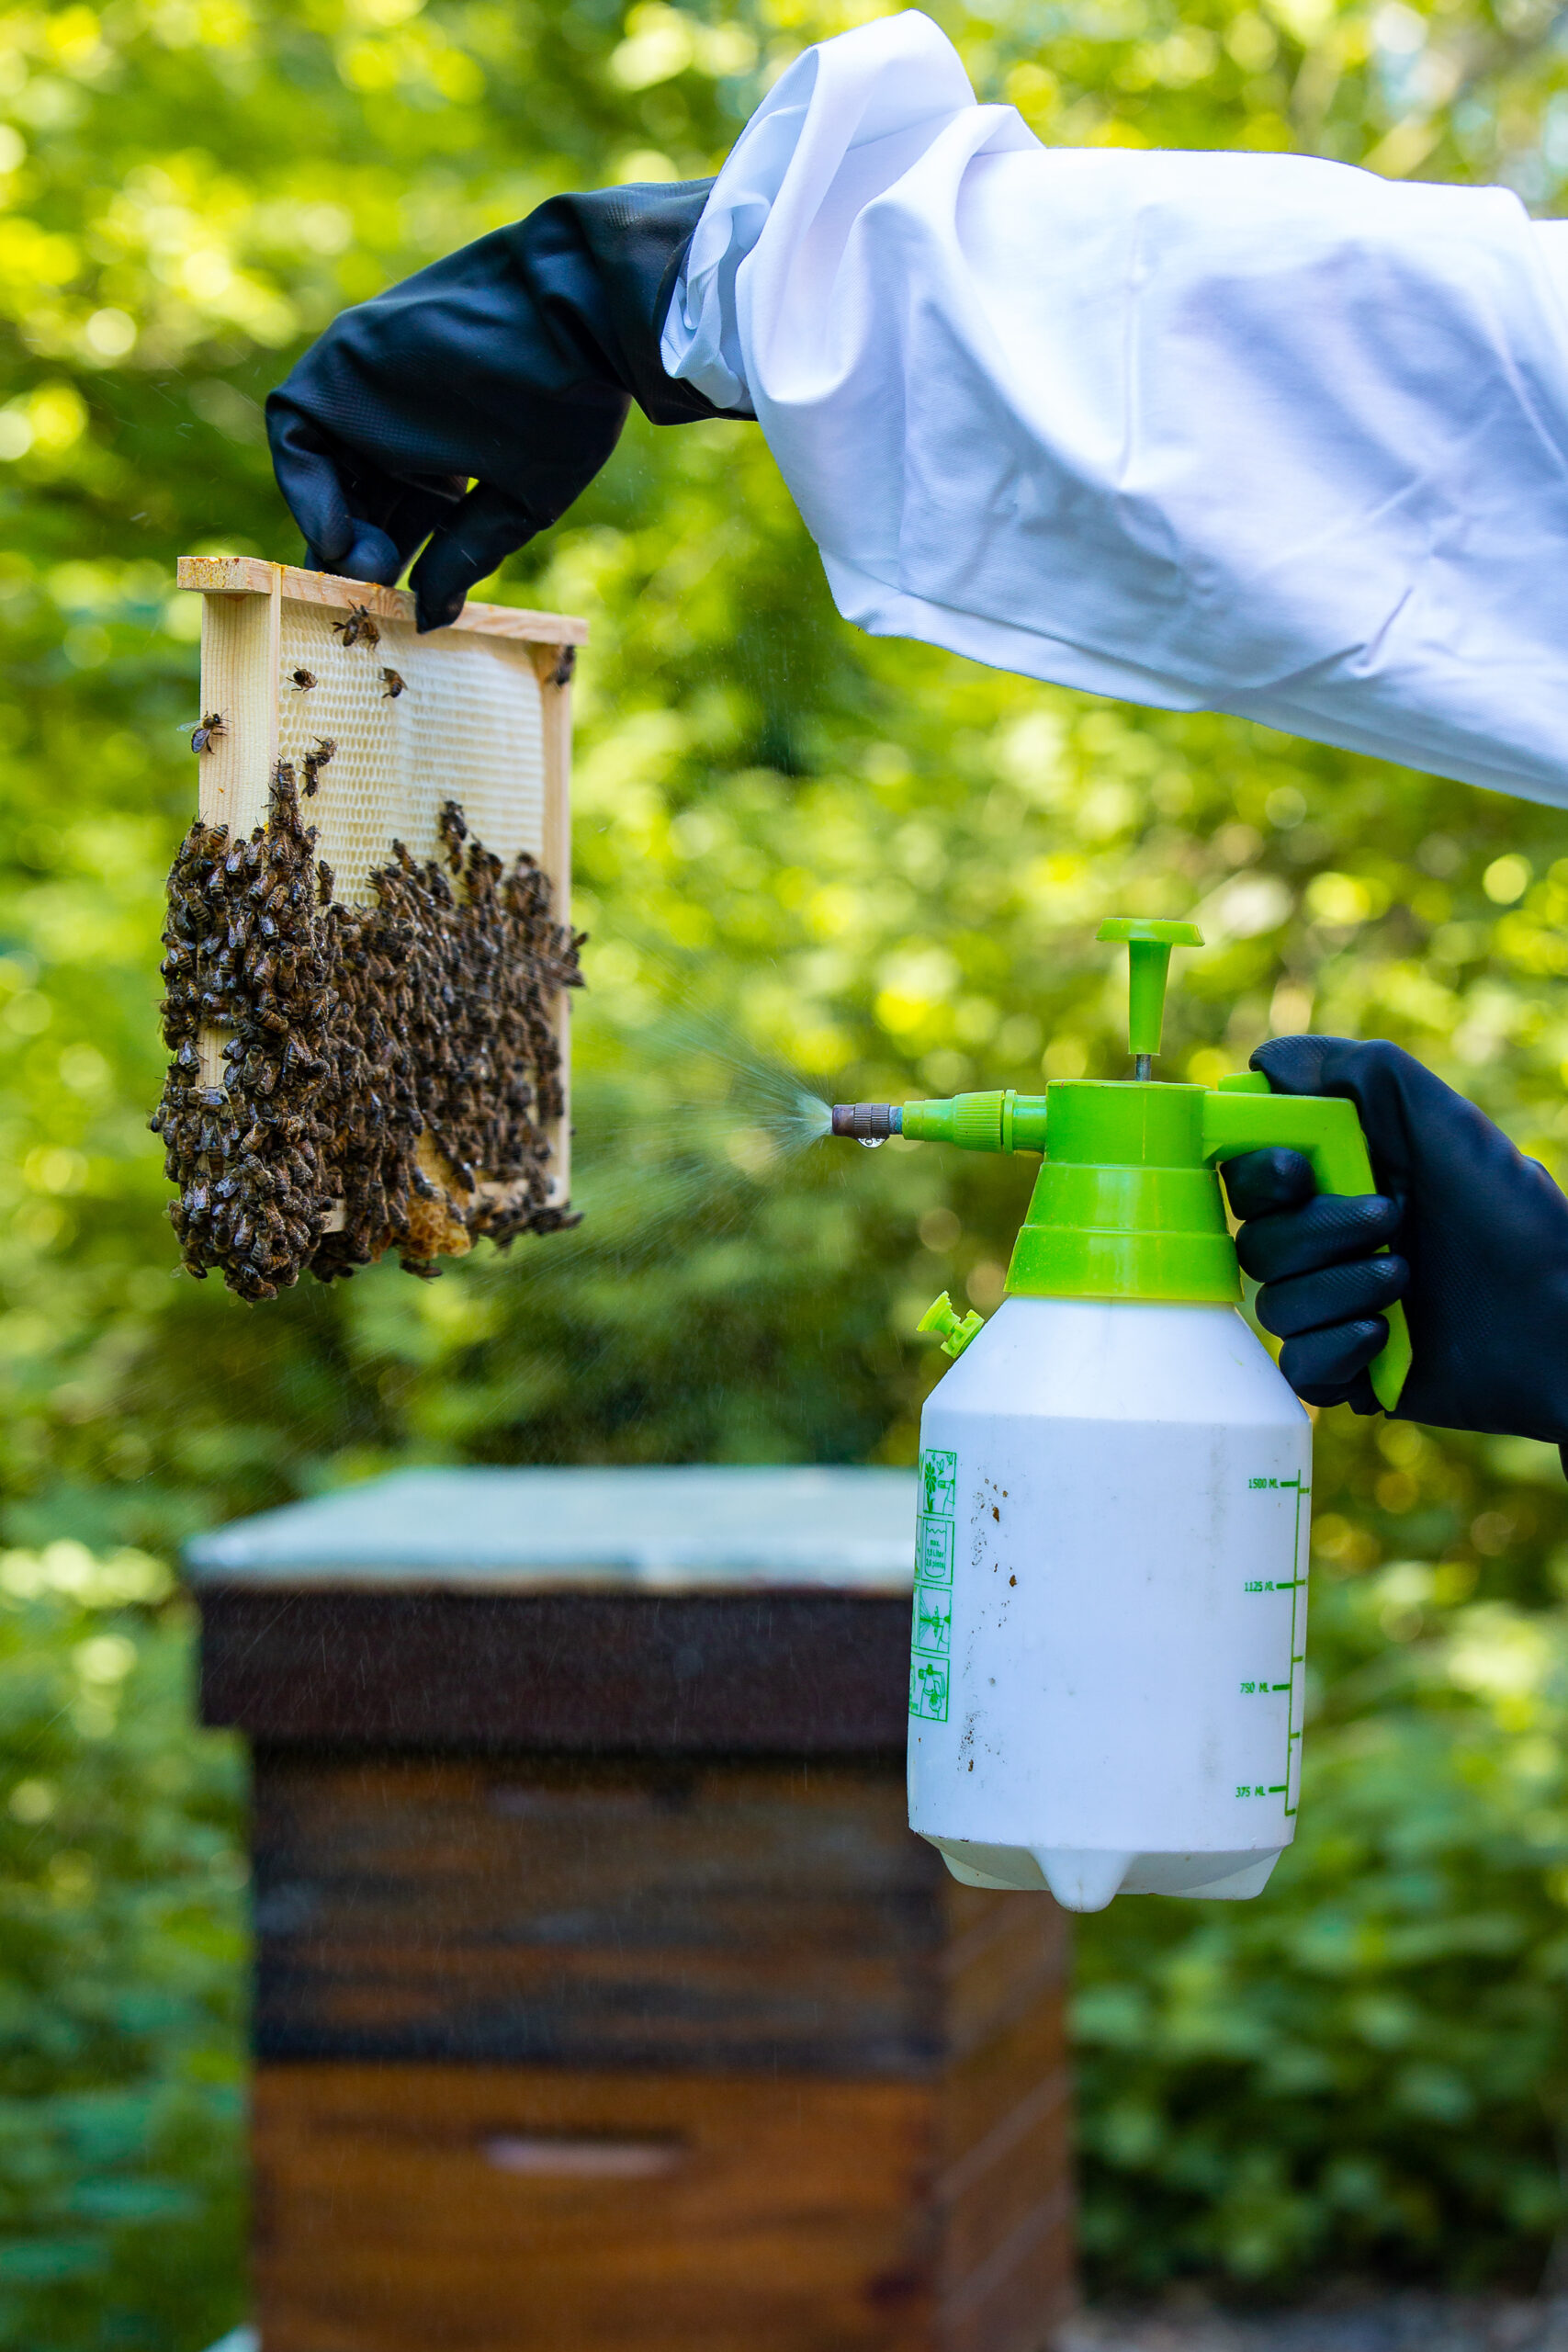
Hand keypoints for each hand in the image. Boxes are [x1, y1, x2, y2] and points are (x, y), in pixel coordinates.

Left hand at [266, 181, 729, 630]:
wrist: (580, 311)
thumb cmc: (568, 404)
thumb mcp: (518, 498)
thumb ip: (466, 554)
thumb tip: (431, 619)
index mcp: (440, 458)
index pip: (394, 521)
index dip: (391, 563)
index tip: (403, 598)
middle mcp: (393, 424)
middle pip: (353, 503)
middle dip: (357, 555)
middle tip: (373, 593)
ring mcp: (364, 391)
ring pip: (321, 473)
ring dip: (332, 529)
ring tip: (362, 568)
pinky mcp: (342, 360)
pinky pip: (295, 431)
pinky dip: (305, 487)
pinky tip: (339, 533)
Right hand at [1220, 1036, 1567, 1443]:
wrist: (1562, 1323)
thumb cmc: (1513, 1217)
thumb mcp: (1443, 1121)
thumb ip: (1356, 1072)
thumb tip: (1263, 1062)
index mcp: (1344, 1184)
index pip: (1251, 1176)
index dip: (1259, 1174)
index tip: (1298, 1172)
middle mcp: (1333, 1246)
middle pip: (1255, 1242)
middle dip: (1317, 1232)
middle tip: (1391, 1220)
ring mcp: (1341, 1310)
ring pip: (1275, 1307)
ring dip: (1337, 1290)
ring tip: (1404, 1282)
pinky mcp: (1353, 1374)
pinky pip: (1300, 1368)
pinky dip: (1334, 1351)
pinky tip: (1385, 1337)